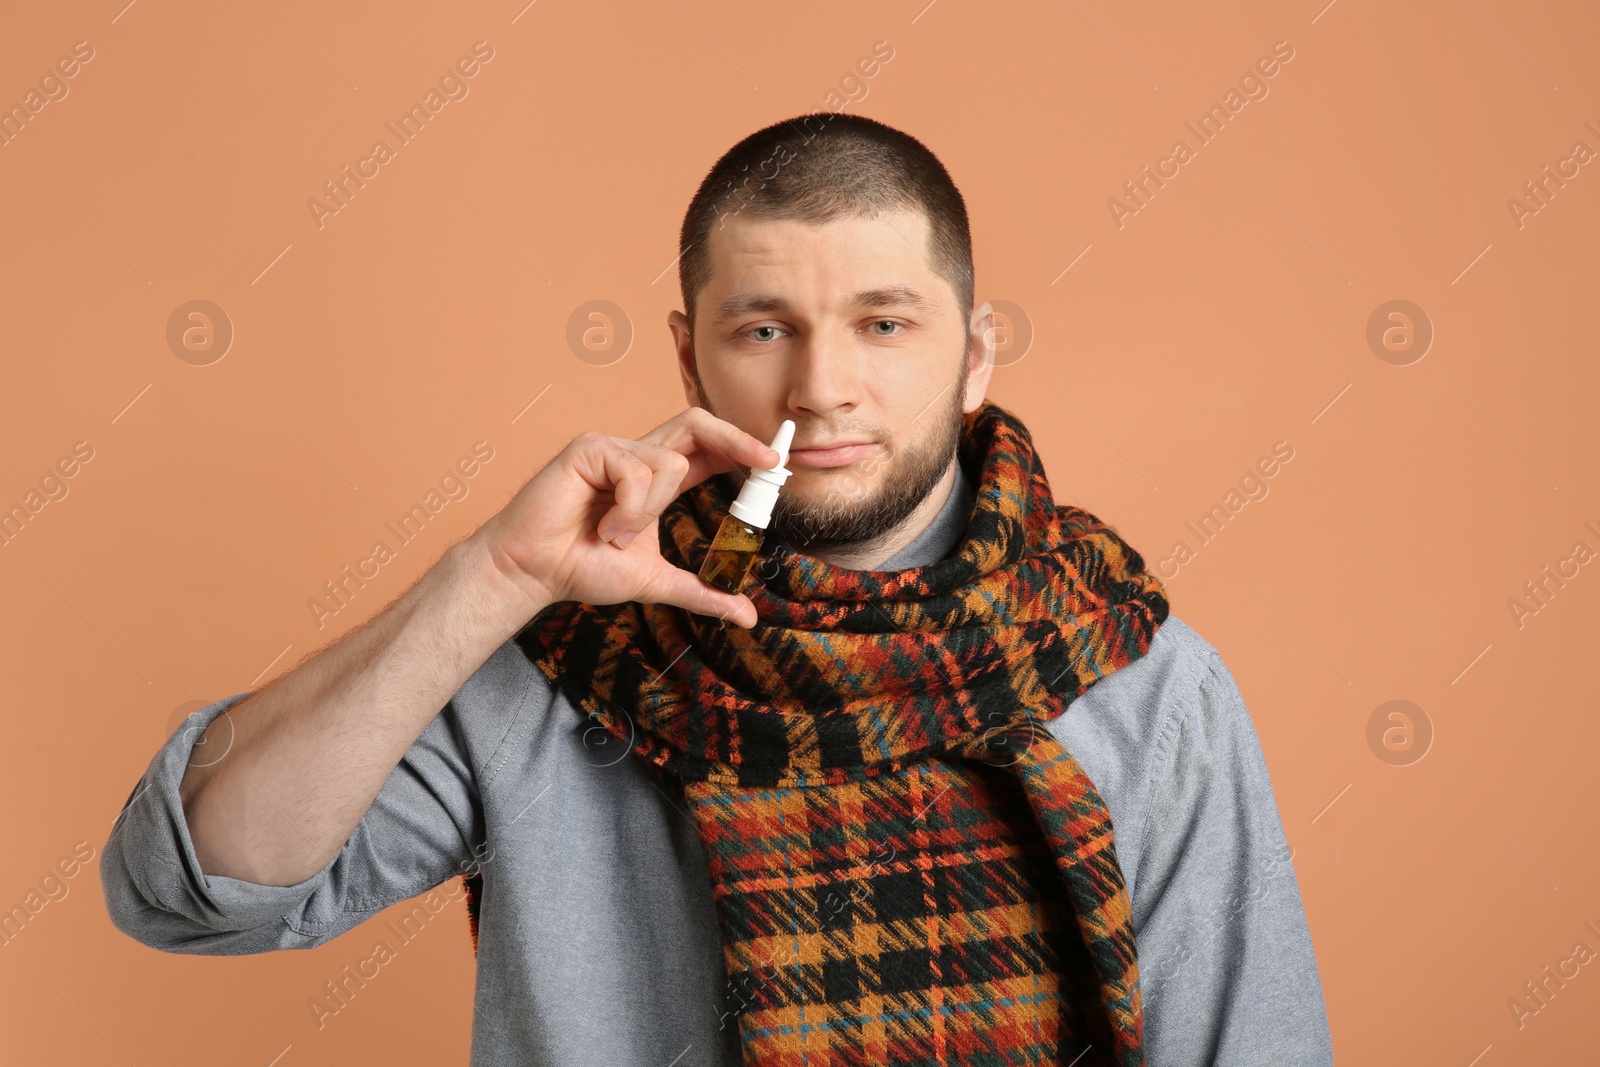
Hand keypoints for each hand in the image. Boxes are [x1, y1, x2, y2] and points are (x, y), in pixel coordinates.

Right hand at [476, 407, 779, 627]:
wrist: (533, 573)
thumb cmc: (582, 569)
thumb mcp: (655, 582)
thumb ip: (702, 593)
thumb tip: (748, 616)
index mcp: (656, 480)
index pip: (708, 450)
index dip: (742, 449)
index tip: (779, 464)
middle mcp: (637, 456)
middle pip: (697, 424)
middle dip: (738, 438)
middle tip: (768, 461)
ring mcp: (613, 448)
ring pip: (670, 463)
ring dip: (651, 512)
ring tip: (616, 536)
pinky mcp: (590, 448)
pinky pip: (637, 471)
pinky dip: (628, 510)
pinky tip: (601, 527)